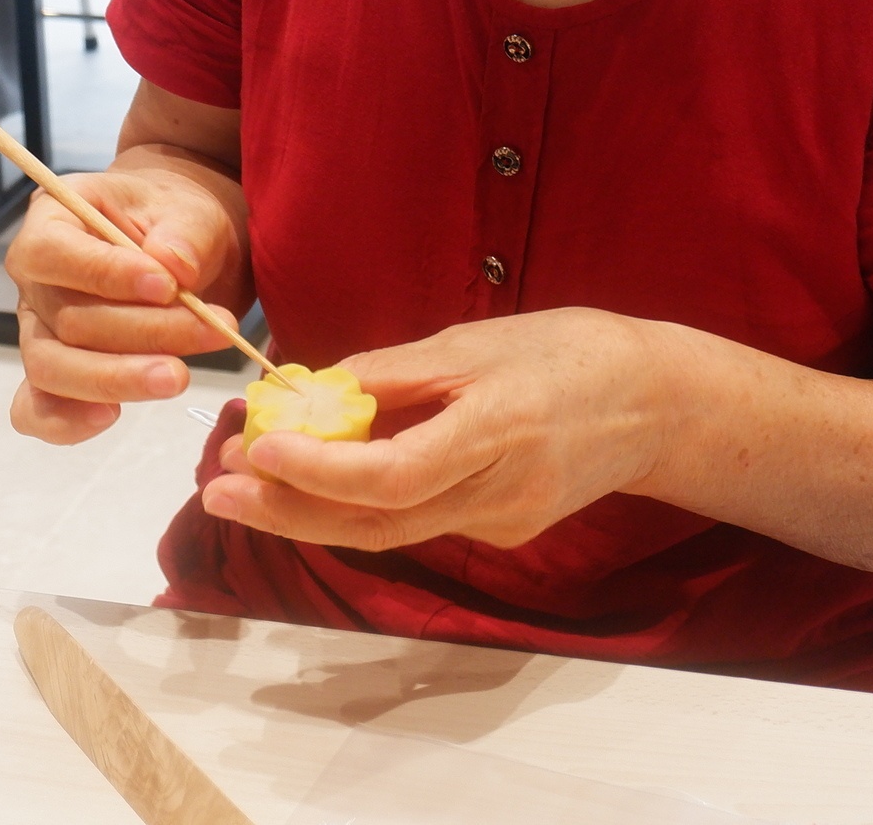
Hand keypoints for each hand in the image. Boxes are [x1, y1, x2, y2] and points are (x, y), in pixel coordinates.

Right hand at [4, 167, 241, 443]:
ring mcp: (40, 331)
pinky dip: (66, 422)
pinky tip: (111, 417)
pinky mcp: (56, 375)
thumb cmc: (178, 221)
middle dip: (141, 333)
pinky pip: (37, 409)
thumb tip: (174, 265)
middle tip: (211, 332)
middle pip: (65, 319)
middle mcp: (36, 280)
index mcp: (53, 219)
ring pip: (53, 367)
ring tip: (179, 377)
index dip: (104, 273)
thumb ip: (184, 233)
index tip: (167, 285)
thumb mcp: (192, 211)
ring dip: (118, 378)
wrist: (188, 250)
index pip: (52, 251)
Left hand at [201, 308, 672, 552]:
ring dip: (312, 511)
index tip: (258, 447)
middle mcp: (498, 492)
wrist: (655, 402)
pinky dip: (360, 503)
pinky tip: (317, 479)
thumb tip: (316, 388)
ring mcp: (501, 522)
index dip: (319, 470)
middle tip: (217, 485)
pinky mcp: (501, 531)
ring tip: (244, 483)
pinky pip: (418, 520)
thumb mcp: (477, 341)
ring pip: (390, 530)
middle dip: (289, 509)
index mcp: (497, 432)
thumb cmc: (568, 352)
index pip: (393, 474)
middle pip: (376, 521)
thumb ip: (395, 372)